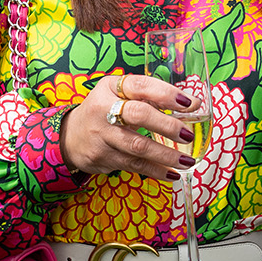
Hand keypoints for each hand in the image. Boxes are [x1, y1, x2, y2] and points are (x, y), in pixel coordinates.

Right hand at [59, 74, 198, 181]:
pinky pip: (134, 165)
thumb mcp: (118, 93)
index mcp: (111, 87)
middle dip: (167, 125)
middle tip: (187, 134)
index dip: (167, 94)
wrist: (69, 136)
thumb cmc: (104, 110)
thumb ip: (149, 95)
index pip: (141, 86)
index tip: (190, 103)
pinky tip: (172, 174)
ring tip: (187, 160)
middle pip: (138, 115)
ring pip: (137, 146)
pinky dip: (155, 171)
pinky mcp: (103, 157)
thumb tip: (191, 103)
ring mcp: (102, 135)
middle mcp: (104, 109)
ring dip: (165, 155)